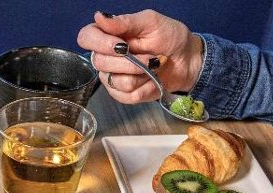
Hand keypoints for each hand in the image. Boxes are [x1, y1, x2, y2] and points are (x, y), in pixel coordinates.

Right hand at [77, 10, 202, 103]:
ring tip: (153, 65)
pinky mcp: (122, 94)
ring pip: (116, 81)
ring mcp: (112, 77)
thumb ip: (125, 21)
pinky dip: (145, 86)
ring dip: (141, 74)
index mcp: (107, 35)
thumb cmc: (169, 37)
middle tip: (150, 55)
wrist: (186, 59)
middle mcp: (105, 57)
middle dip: (131, 61)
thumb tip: (99, 17)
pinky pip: (127, 95)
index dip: (101, 43)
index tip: (122, 44)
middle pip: (101, 63)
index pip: (86, 38)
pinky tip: (152, 79)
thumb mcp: (150, 22)